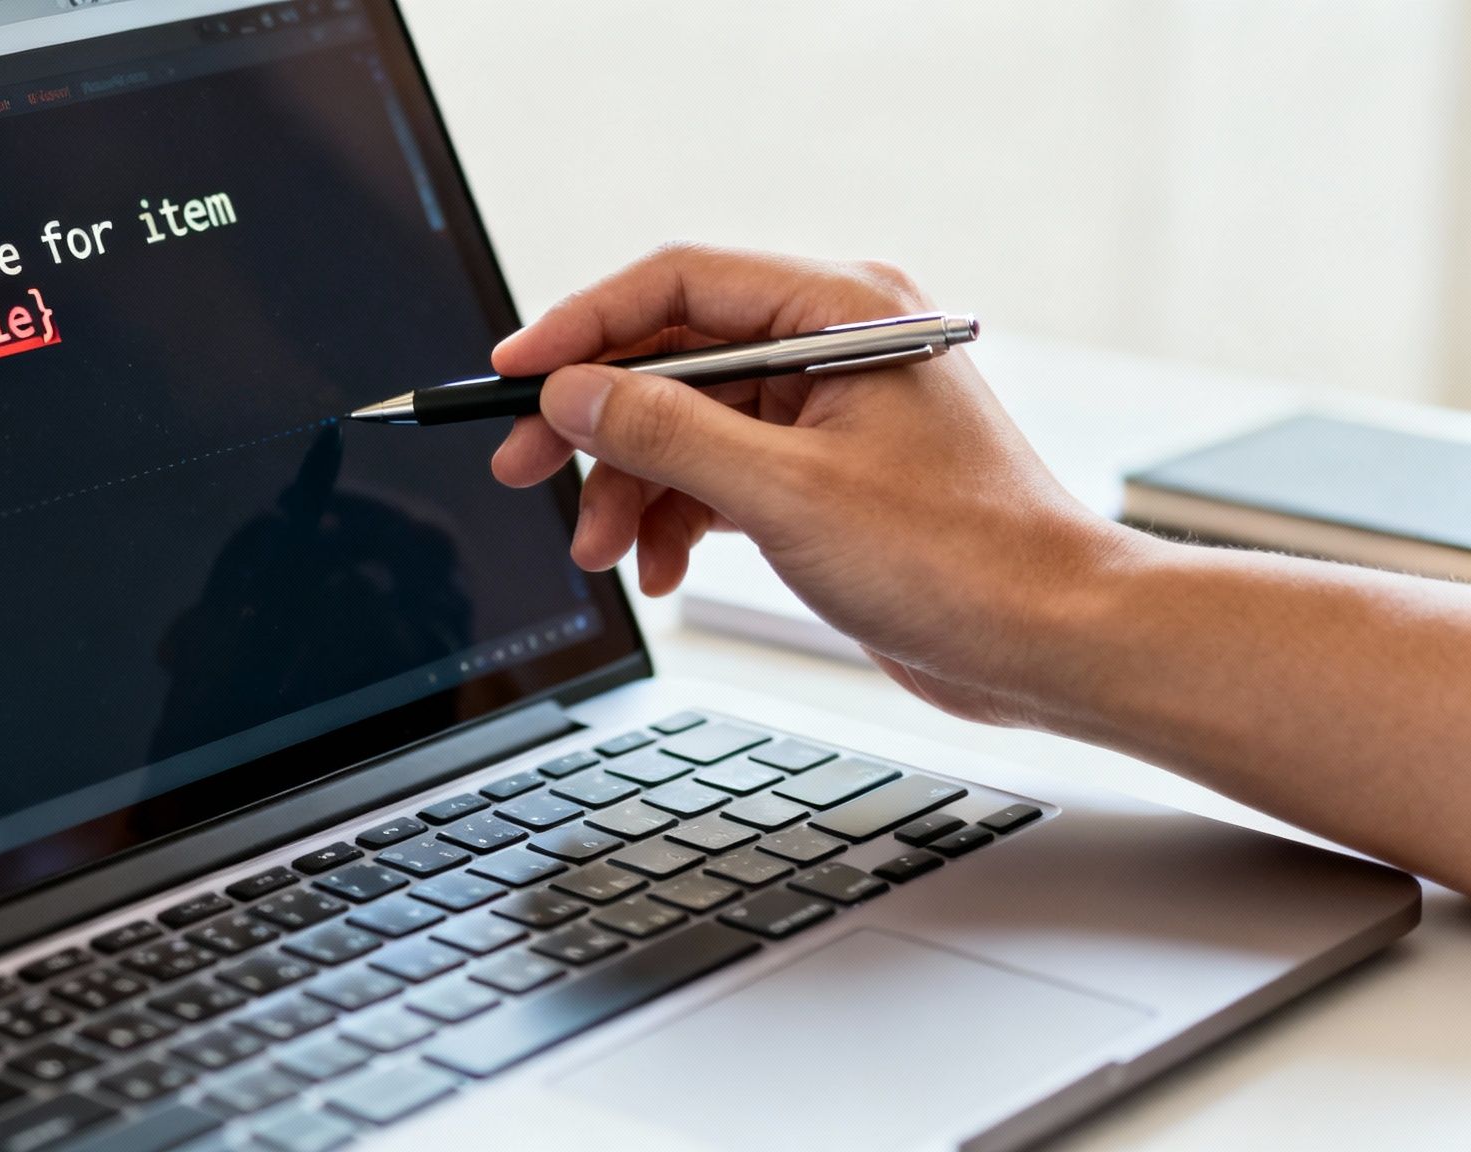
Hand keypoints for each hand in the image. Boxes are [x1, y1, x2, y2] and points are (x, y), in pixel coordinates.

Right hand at [492, 244, 1148, 726]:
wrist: (1050, 642)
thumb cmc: (959, 561)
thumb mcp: (786, 493)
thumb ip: (667, 432)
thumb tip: (573, 392)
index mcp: (840, 311)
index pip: (676, 284)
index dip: (581, 325)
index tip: (514, 372)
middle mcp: (833, 345)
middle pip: (671, 358)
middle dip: (596, 425)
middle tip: (523, 472)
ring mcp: (829, 410)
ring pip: (687, 425)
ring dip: (633, 487)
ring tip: (607, 555)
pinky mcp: (825, 472)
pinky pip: (720, 473)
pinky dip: (679, 517)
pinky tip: (660, 568)